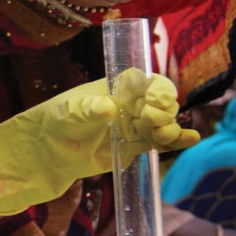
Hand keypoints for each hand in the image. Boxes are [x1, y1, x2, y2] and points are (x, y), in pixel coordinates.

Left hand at [0, 70, 198, 215]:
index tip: (155, 101)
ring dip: (171, 127)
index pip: (145, 81)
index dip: (157, 88)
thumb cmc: (53, 123)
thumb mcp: (66, 113)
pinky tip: (191, 138)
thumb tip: (108, 109)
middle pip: (159, 101)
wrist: (44, 154)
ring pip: (162, 122)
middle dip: (164, 110)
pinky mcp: (133, 146)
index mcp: (114, 88)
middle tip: (154, 122)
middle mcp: (128, 103)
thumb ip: (87, 109)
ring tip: (166, 135)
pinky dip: (176, 140)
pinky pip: (158, 141)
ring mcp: (132, 125)